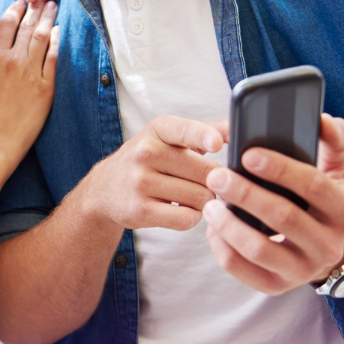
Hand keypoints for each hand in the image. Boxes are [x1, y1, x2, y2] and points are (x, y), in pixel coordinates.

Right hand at [0, 0, 58, 161]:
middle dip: (36, 8)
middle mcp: (13, 61)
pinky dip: (57, 42)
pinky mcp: (45, 87)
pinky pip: (53, 58)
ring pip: (42, 38)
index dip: (16, 9)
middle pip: (28, 26)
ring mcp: (31, 73)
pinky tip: (59, 32)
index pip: (7, 24)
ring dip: (48, 19)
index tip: (21, 1)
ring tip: (53, 6)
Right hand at [84, 116, 225, 229]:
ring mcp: (140, 182)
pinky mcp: (139, 210)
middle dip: (215, 182)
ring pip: (200, 197)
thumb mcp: (170, 137)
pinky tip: (183, 211)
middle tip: (205, 183)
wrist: (105, 189)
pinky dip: (192, 218)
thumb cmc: (149, 160)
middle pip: (206, 172)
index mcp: (158, 129)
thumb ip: (206, 129)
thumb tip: (239, 125)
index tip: (216, 144)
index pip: (185, 130)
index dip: (204, 137)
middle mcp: (146, 152)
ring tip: (191, 196)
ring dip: (204, 202)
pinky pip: (186, 218)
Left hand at [201, 114, 343, 294]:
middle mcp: (329, 246)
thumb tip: (324, 119)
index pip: (314, 186)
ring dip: (229, 224)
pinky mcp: (277, 287)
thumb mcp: (336, 170)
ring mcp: (304, 271)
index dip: (280, 169)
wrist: (332, 249)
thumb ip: (335, 140)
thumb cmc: (323, 200)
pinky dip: (222, 247)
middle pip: (283, 217)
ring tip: (209, 203)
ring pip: (260, 249)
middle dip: (246, 194)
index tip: (247, 153)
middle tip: (216, 175)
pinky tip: (213, 227)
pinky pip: (243, 270)